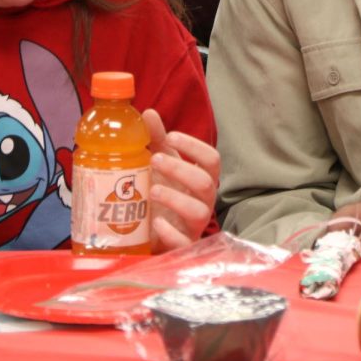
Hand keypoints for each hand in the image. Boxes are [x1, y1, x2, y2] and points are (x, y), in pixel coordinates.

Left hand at [142, 108, 219, 252]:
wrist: (150, 235)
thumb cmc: (163, 194)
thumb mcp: (160, 165)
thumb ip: (157, 140)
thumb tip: (148, 113)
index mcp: (200, 179)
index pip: (211, 159)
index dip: (195, 146)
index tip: (171, 136)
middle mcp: (202, 201)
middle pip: (206, 183)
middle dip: (181, 169)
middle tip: (154, 160)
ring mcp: (193, 226)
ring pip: (199, 212)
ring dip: (176, 199)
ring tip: (153, 190)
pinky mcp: (182, 247)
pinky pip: (184, 242)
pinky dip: (171, 232)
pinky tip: (155, 222)